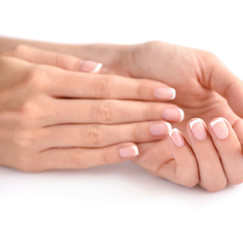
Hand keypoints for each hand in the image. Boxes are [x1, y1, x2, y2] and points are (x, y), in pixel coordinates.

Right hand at [0, 46, 183, 171]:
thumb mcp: (22, 59)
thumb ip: (62, 64)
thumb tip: (99, 70)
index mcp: (41, 80)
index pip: (103, 85)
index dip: (138, 88)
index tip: (165, 91)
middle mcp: (40, 109)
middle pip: (106, 111)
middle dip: (145, 111)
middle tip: (173, 112)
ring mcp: (37, 138)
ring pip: (96, 136)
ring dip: (134, 133)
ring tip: (163, 130)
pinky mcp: (34, 161)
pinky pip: (78, 159)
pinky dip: (107, 156)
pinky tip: (133, 150)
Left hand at [87, 41, 242, 190]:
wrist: (126, 67)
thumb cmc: (165, 63)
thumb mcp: (206, 66)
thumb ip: (234, 89)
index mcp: (226, 119)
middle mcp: (209, 143)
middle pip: (236, 172)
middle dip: (230, 152)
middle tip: (214, 123)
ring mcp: (187, 154)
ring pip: (213, 180)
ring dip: (209, 156)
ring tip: (192, 125)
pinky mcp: (163, 161)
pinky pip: (185, 176)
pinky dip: (185, 159)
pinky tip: (173, 134)